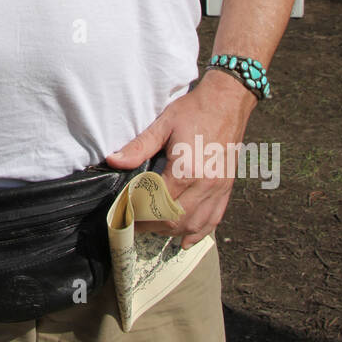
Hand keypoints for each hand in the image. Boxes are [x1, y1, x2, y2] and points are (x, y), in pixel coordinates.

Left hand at [105, 70, 256, 247]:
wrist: (228, 101)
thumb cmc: (194, 110)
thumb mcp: (163, 124)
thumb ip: (139, 146)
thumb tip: (113, 160)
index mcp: (187, 168)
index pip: (158, 203)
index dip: (140, 213)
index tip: (126, 215)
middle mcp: (206, 183)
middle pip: (176, 219)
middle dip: (153, 226)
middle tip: (135, 225)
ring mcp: (219, 188)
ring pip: (195, 224)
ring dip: (173, 232)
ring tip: (155, 229)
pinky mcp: (227, 187)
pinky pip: (215, 218)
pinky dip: (200, 232)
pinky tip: (186, 240)